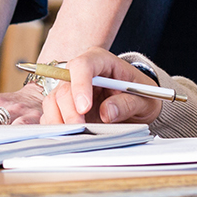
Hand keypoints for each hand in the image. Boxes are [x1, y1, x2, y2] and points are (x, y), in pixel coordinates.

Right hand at [41, 48, 163, 124]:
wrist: (137, 103)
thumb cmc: (140, 95)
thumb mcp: (144, 99)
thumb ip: (127, 104)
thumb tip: (107, 112)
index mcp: (100, 60)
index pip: (83, 65)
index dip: (80, 85)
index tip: (84, 107)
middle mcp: (80, 72)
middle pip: (65, 87)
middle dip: (70, 110)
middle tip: (81, 129)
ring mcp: (71, 89)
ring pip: (53, 100)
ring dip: (60, 120)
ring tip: (75, 135)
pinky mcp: (65, 105)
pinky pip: (52, 113)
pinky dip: (57, 126)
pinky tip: (69, 135)